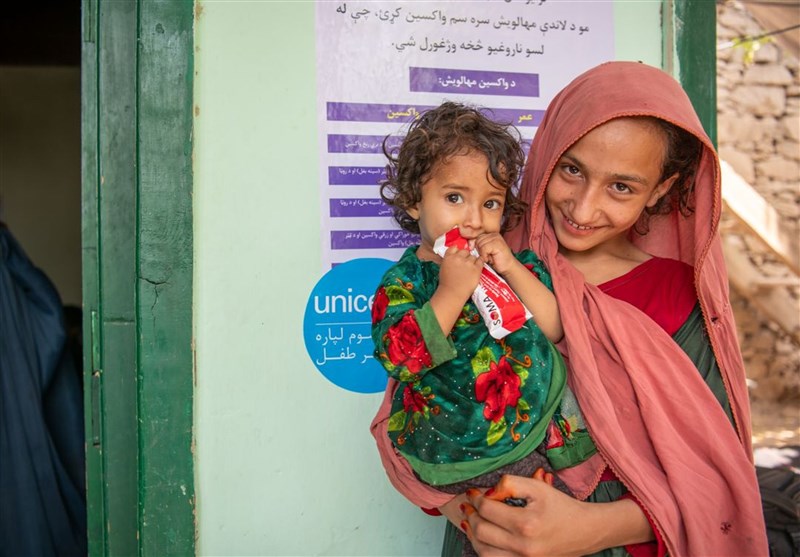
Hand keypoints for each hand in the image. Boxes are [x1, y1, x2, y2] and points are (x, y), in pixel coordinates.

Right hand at [438, 245, 482, 303]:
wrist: (453, 293)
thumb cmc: (447, 283)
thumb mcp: (443, 268)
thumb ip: (449, 260)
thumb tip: (455, 255)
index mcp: (448, 257)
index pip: (454, 247)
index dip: (457, 251)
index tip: (459, 255)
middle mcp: (458, 258)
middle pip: (465, 251)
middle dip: (466, 256)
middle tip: (465, 264)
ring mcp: (468, 263)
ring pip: (473, 256)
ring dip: (472, 261)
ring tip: (470, 269)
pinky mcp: (476, 268)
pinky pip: (481, 260)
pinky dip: (480, 263)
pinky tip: (477, 268)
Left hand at [461, 474, 593, 556]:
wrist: (585, 531)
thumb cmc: (561, 507)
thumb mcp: (538, 487)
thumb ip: (510, 484)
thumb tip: (488, 492)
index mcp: (526, 524)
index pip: (488, 509)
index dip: (476, 498)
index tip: (472, 493)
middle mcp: (523, 546)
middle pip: (481, 531)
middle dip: (471, 515)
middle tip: (468, 505)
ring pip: (483, 551)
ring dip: (472, 535)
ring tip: (470, 521)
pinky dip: (484, 549)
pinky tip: (481, 537)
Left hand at [474, 233, 517, 275]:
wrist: (508, 267)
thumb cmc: (496, 261)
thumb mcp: (485, 251)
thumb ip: (479, 246)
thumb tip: (469, 244)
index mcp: (491, 235)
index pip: (477, 237)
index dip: (475, 245)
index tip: (478, 253)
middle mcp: (494, 235)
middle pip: (478, 240)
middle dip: (479, 250)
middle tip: (486, 256)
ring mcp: (496, 238)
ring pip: (480, 244)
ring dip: (482, 254)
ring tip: (489, 257)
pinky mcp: (497, 244)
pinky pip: (484, 248)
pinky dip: (484, 256)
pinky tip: (490, 259)